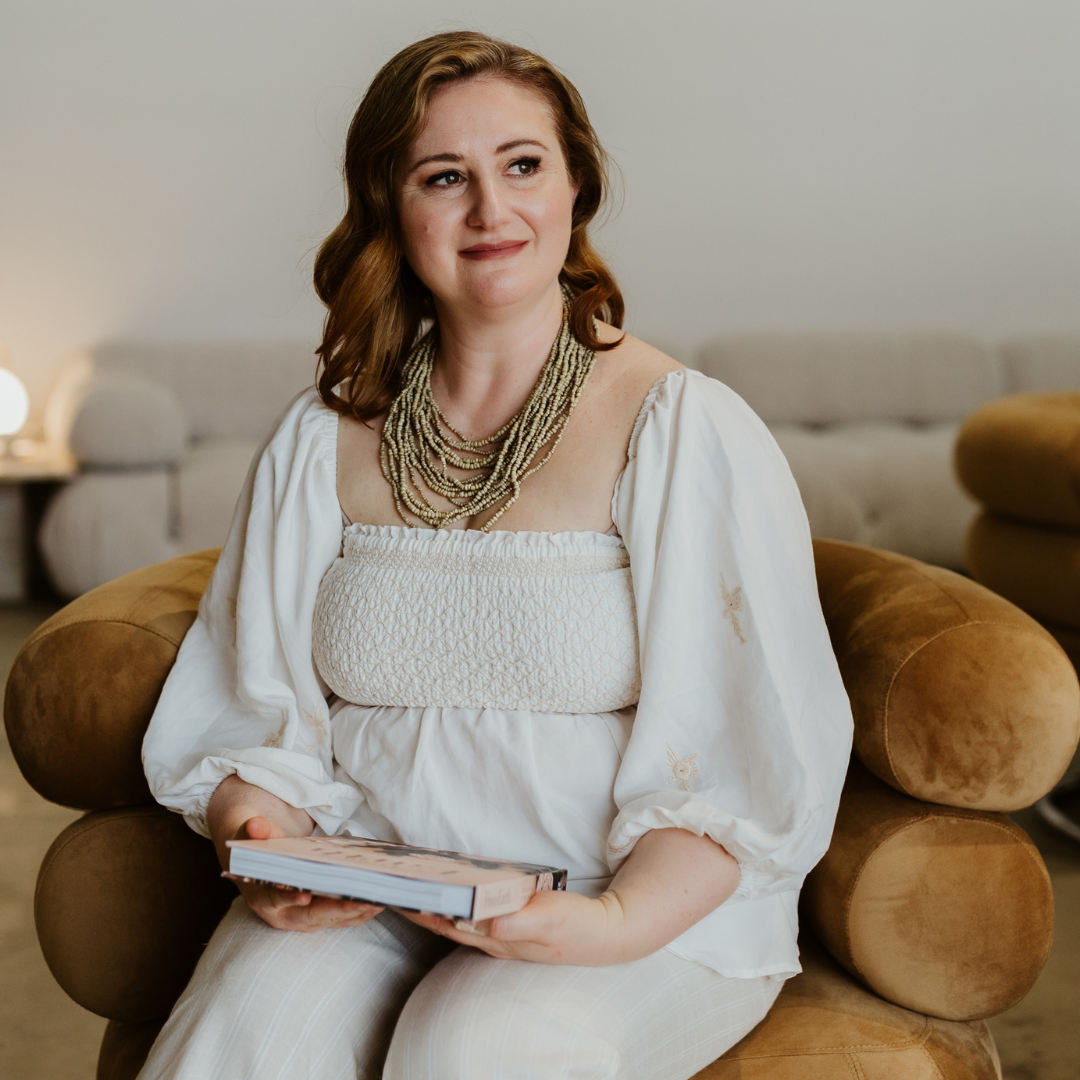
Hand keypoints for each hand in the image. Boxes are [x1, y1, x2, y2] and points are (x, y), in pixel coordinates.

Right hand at [228, 815, 384, 931]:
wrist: (258, 859)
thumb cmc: (258, 844)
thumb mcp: (252, 832)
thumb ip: (255, 830)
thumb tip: (255, 825)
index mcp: (260, 893)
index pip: (274, 898)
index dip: (289, 897)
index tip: (305, 895)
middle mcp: (279, 913)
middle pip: (310, 915)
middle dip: (338, 909)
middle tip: (364, 899)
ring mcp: (299, 917)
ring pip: (328, 920)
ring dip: (354, 912)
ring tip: (380, 899)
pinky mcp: (315, 917)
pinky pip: (337, 919)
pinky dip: (357, 913)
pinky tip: (377, 903)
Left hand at [397, 889, 627, 964]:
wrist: (604, 934)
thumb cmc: (577, 928)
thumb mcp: (552, 922)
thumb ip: (523, 923)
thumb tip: (490, 922)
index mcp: (498, 938)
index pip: (449, 925)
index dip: (422, 912)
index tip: (396, 895)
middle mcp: (494, 939)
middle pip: (446, 924)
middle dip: (418, 908)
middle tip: (391, 886)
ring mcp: (502, 934)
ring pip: (457, 920)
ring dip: (434, 905)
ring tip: (413, 886)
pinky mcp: (512, 924)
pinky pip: (474, 914)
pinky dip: (457, 902)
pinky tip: (453, 891)